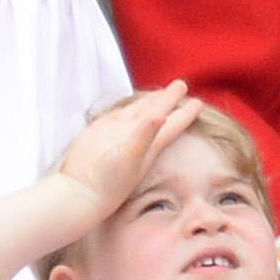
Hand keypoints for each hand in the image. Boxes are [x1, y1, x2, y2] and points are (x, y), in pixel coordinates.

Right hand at [55, 82, 198, 214]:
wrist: (80, 194)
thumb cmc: (108, 181)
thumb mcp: (130, 156)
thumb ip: (144, 134)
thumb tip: (161, 115)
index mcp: (148, 143)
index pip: (172, 124)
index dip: (185, 113)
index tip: (199, 103)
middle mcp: (134, 137)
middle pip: (155, 112)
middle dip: (167, 99)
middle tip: (180, 85)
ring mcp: (116, 135)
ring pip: (136, 113)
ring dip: (148, 103)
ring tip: (160, 93)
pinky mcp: (97, 135)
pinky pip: (114, 118)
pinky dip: (122, 111)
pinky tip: (126, 108)